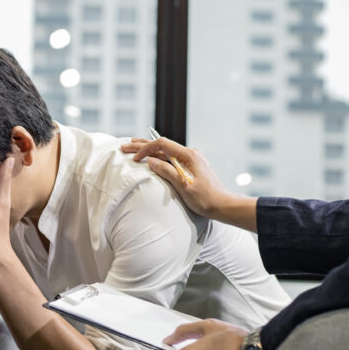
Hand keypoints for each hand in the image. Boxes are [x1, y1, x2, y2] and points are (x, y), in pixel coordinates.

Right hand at [121, 138, 257, 231]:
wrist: (223, 205)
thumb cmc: (205, 199)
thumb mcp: (184, 185)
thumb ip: (166, 171)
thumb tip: (150, 161)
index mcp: (188, 155)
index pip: (161, 144)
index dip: (145, 149)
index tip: (134, 159)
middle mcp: (190, 153)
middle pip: (162, 145)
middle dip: (142, 145)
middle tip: (125, 147)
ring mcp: (191, 159)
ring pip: (166, 150)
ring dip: (149, 149)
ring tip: (133, 146)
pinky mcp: (191, 166)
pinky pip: (171, 157)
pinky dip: (158, 155)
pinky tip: (152, 157)